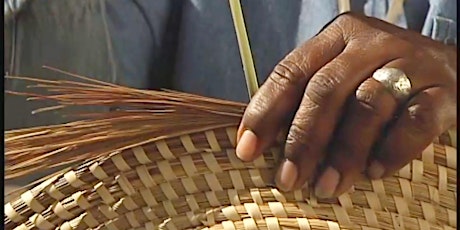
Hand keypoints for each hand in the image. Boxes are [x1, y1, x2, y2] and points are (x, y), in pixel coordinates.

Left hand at [235, 13, 456, 197]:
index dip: (265, 112)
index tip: (247, 149)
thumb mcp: (342, 73)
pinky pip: (414, 121)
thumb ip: (309, 97)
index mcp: (337, 37)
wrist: (449, 65)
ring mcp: (410, 62)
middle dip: (303, 140)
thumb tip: (263, 143)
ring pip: (367, 106)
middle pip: (326, 90)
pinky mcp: (443, 90)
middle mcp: (371, 43)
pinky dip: (391, 150)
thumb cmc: (379, 76)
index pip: (291, 72)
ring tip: (327, 186)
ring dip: (343, 152)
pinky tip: (374, 172)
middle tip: (289, 179)